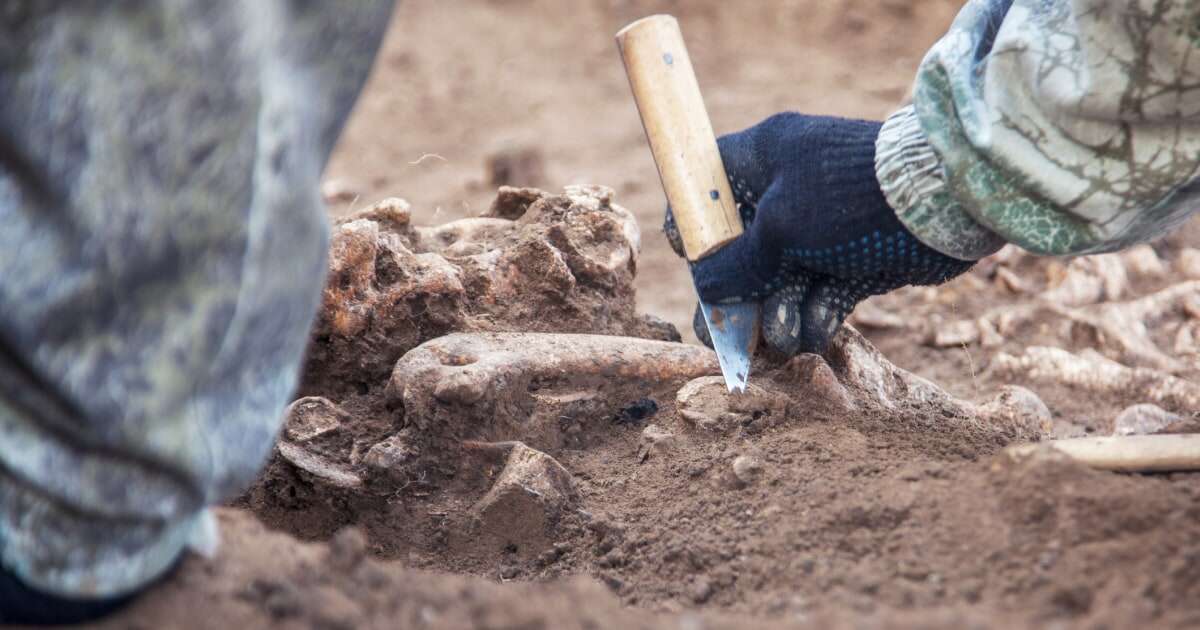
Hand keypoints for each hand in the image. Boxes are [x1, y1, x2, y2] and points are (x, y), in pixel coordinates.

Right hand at [665, 113, 972, 355]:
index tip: (695, 263)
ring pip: (779, 282)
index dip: (693, 228)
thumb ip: (735, 263)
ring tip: (784, 337)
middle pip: (740, 252)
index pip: (707, 188)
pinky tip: (815, 332)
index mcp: (762, 159)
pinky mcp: (852, 261)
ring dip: (776, 315)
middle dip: (736, 297)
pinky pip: (817, 295)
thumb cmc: (850, 198)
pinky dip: (813, 317)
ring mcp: (820, 229)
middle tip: (728, 338)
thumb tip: (706, 289)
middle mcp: (787, 191)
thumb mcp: (780, 228)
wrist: (943, 206)